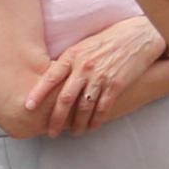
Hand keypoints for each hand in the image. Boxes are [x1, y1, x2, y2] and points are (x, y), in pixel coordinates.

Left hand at [29, 15, 168, 132]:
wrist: (140, 36)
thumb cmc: (110, 40)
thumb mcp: (84, 46)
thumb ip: (70, 62)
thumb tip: (53, 80)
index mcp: (73, 56)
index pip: (50, 78)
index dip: (37, 93)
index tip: (28, 107)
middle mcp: (85, 67)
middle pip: (65, 98)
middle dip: (56, 118)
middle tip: (50, 132)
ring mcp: (101, 77)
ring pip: (84, 106)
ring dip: (77, 123)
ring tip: (74, 133)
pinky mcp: (117, 84)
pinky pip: (103, 107)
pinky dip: (97, 119)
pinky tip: (93, 126)